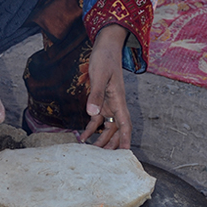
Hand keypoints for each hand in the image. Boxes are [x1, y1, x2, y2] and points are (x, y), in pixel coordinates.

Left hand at [80, 24, 130, 148]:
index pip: (125, 124)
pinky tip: (81, 137)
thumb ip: (95, 95)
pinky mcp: (101, 99)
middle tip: (102, 160)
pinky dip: (90, 128)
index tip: (125, 154)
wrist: (105, 46)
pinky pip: (97, 118)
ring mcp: (108, 103)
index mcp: (119, 100)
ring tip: (90, 152)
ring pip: (107, 126)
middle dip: (110, 144)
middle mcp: (116, 104)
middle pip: (116, 130)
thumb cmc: (105, 59)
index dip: (125, 139)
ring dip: (100, 138)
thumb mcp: (99, 76)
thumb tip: (92, 114)